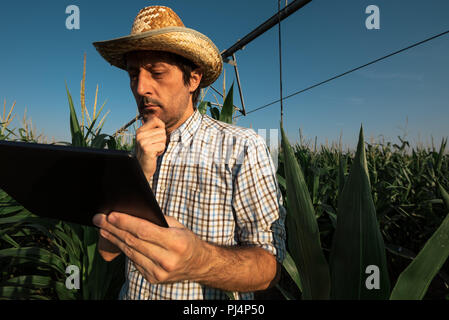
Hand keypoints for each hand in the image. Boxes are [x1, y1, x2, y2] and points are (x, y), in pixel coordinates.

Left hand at [92, 212, 208, 283]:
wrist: (199, 265)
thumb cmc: (186, 240)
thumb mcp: (177, 226)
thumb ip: (157, 220)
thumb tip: (131, 212)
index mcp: (176, 243)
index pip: (144, 231)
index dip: (126, 222)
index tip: (111, 215)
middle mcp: (168, 260)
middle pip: (134, 242)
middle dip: (114, 229)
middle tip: (99, 219)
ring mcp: (160, 272)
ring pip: (130, 253)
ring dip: (114, 239)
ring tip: (103, 228)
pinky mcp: (154, 279)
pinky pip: (135, 261)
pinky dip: (124, 250)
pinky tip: (116, 240)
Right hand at [135, 115, 166, 179]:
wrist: (143, 167)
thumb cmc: (149, 152)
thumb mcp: (149, 138)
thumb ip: (152, 129)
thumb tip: (155, 117)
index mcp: (140, 130)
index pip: (155, 120)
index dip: (161, 127)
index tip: (158, 135)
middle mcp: (140, 135)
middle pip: (162, 131)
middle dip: (162, 140)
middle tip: (154, 146)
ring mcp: (142, 141)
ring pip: (163, 138)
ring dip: (161, 146)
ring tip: (154, 150)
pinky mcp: (146, 149)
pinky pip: (162, 145)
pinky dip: (161, 151)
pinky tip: (154, 154)